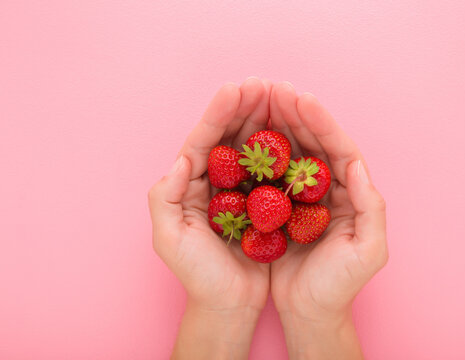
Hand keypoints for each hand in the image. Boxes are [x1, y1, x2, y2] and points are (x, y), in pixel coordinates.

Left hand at [148, 78, 271, 358]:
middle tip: (264, 83)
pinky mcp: (263, 204)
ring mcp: (241, 191)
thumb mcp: (169, 239)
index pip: (203, 140)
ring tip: (281, 96)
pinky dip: (285, 150)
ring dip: (266, 121)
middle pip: (229, 136)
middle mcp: (214, 182)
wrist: (228, 303)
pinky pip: (275, 171)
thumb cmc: (197, 275)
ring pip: (253, 148)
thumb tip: (181, 157)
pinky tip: (297, 133)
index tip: (237, 88)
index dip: (219, 113)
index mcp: (189, 184)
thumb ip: (164, 197)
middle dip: (245, 108)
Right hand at [269, 82, 388, 358]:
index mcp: (352, 192)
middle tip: (274, 88)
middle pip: (313, 142)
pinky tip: (245, 137)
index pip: (338, 148)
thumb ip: (371, 207)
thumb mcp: (368, 251)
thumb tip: (358, 164)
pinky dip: (260, 153)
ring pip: (290, 152)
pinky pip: (270, 172)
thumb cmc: (341, 285)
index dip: (320, 121)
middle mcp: (329, 188)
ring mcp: (303, 195)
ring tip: (259, 99)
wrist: (311, 311)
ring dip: (276, 125)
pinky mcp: (281, 206)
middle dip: (295, 114)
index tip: (300, 98)